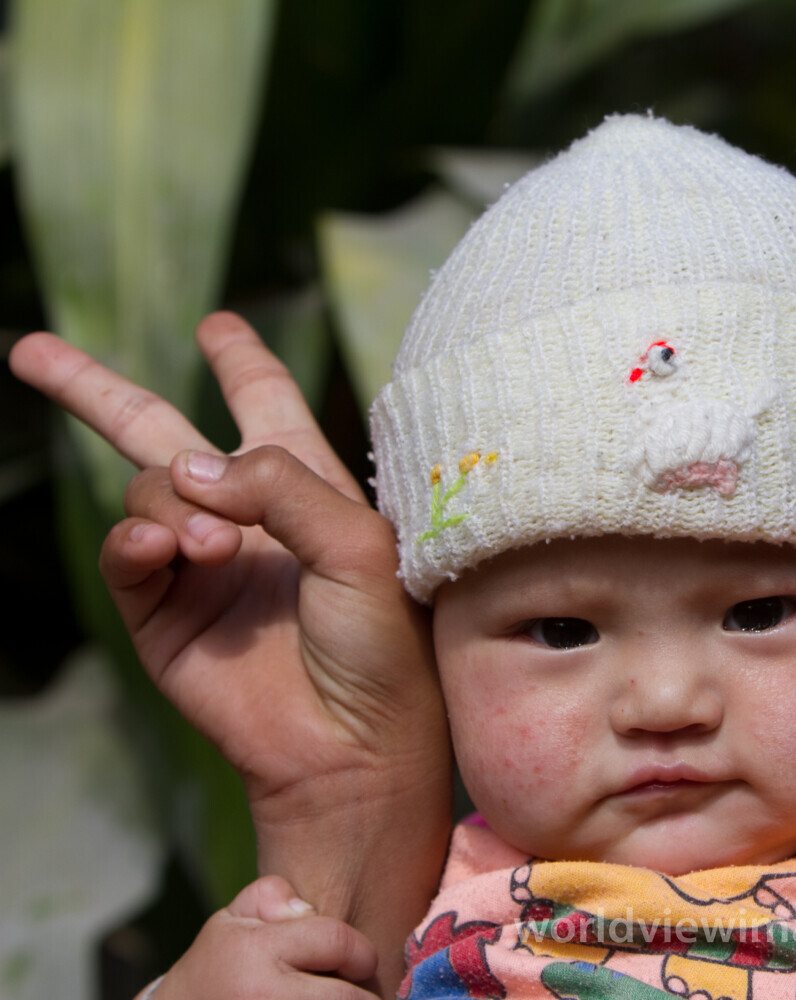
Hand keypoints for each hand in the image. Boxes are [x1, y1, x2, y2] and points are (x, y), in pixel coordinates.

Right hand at [10, 314, 450, 998]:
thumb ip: (281, 484)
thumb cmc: (384, 642)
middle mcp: (245, 516)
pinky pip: (127, 550)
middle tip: (32, 352)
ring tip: (217, 547)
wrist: (354, 744)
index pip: (267, 405)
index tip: (217, 325)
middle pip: (159, 431)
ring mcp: (197, 563)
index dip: (242, 363)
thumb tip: (190, 465)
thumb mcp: (361, 545)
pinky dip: (138, 538)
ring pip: (146, 487)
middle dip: (96, 390)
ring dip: (173, 501)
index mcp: (307, 487)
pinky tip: (168, 547)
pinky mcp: (160, 612)